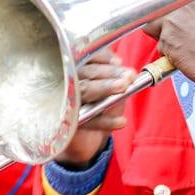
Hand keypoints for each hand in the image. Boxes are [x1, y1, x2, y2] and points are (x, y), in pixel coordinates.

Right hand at [56, 48, 134, 167]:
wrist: (89, 138)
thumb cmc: (101, 106)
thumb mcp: (110, 89)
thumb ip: (115, 78)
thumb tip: (123, 70)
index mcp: (76, 68)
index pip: (85, 56)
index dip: (103, 57)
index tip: (119, 62)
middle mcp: (66, 81)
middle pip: (85, 73)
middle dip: (109, 73)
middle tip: (129, 76)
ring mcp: (65, 101)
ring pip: (83, 91)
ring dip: (105, 88)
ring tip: (124, 88)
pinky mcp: (68, 122)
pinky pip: (87, 120)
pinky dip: (105, 121)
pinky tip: (122, 121)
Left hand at [143, 0, 194, 108]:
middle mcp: (187, 4)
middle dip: (163, 0)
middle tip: (174, 13)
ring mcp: (175, 23)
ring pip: (154, 17)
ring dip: (161, 25)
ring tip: (179, 37)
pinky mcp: (168, 43)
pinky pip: (159, 40)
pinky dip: (168, 47)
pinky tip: (184, 53)